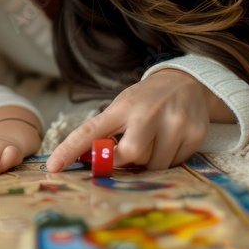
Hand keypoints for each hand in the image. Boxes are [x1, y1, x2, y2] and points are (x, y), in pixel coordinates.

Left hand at [47, 69, 215, 172]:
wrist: (185, 82)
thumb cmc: (145, 101)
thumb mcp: (122, 107)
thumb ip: (107, 131)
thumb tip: (88, 161)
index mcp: (122, 107)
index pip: (90, 131)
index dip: (69, 150)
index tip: (53, 166)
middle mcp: (148, 113)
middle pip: (130, 154)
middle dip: (126, 161)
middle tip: (127, 152)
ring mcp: (175, 122)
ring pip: (155, 164)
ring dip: (149, 162)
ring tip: (152, 142)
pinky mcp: (196, 134)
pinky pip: (176, 163)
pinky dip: (168, 159)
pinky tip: (170, 141)